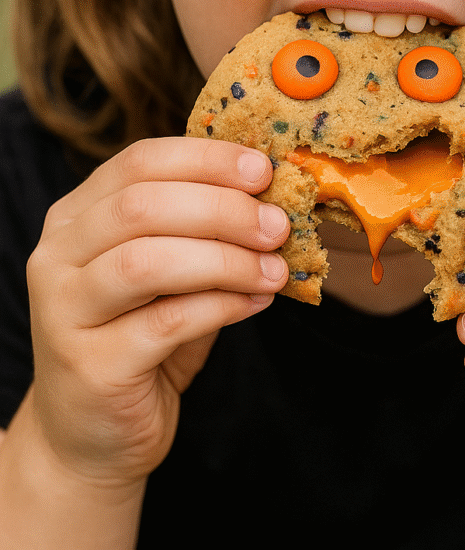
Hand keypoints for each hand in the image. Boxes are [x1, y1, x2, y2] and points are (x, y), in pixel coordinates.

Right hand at [25, 137, 289, 489]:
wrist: (92, 435)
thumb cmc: (140, 338)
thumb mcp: (169, 271)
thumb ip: (202, 231)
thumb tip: (272, 199)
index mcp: (77, 216)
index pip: (139, 161)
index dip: (207, 160)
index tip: (263, 171)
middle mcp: (57, 255)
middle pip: (142, 206)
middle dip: (223, 209)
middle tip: (277, 226)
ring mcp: (64, 310)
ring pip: (147, 262)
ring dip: (225, 260)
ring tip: (273, 271)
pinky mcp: (89, 365)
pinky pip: (165, 322)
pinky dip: (221, 306)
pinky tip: (255, 303)